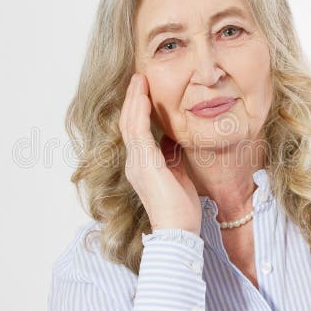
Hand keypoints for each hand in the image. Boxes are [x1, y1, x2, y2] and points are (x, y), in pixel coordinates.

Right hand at [119, 73, 201, 234]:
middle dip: (134, 99)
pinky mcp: (145, 165)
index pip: (136, 131)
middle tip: (139, 78)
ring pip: (130, 124)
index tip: (144, 90)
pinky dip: (141, 113)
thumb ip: (171, 155)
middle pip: (128, 123)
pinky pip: (139, 132)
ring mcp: (137, 164)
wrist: (178, 232)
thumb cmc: (181, 209)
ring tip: (140, 80)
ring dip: (135, 100)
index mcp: (141, 165)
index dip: (138, 109)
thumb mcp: (177, 174)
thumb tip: (173, 138)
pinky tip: (146, 97)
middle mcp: (134, 163)